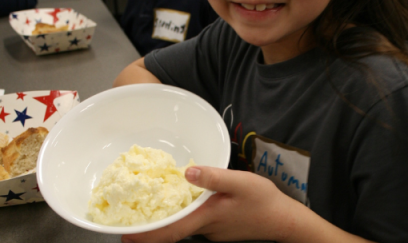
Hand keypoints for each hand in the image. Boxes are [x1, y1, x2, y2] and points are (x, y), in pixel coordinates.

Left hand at [121, 166, 296, 242]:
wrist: (283, 220)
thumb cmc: (263, 200)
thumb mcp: (240, 182)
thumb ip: (213, 177)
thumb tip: (187, 171)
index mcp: (206, 217)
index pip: (169, 232)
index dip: (145, 236)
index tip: (125, 236)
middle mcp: (205, 228)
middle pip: (172, 231)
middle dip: (150, 229)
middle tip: (129, 222)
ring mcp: (212, 231)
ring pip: (183, 227)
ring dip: (166, 221)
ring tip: (150, 208)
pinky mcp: (219, 228)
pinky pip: (195, 222)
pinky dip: (183, 216)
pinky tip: (184, 203)